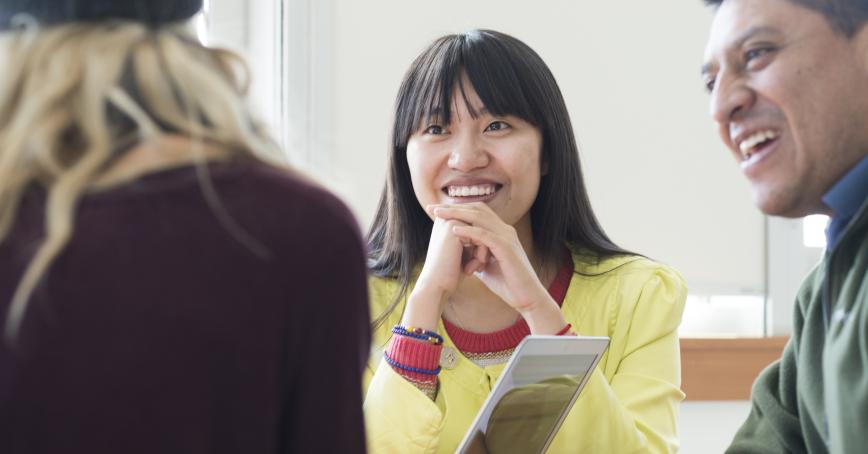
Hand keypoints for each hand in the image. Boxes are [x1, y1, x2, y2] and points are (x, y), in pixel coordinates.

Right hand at [401, 216, 485, 330]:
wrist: (436, 286)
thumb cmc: (451, 272)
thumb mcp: (464, 251)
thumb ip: (473, 238)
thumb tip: (491, 228)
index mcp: (448, 220)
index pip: (478, 229)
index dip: (481, 247)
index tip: (473, 264)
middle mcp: (447, 217)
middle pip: (481, 229)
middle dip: (483, 249)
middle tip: (477, 267)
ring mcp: (449, 220)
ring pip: (483, 232)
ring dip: (483, 252)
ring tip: (475, 268)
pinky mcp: (453, 227)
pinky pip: (481, 236)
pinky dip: (481, 254)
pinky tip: (473, 268)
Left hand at [428, 203, 550, 313]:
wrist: (526, 298)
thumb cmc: (508, 284)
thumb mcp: (486, 266)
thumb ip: (475, 255)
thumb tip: (460, 252)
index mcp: (500, 232)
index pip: (477, 212)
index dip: (457, 209)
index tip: (436, 212)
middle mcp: (505, 230)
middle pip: (477, 210)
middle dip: (453, 207)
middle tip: (432, 208)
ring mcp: (507, 237)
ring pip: (480, 218)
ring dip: (457, 214)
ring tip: (439, 214)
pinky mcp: (507, 248)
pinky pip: (485, 235)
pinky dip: (469, 231)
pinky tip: (454, 230)